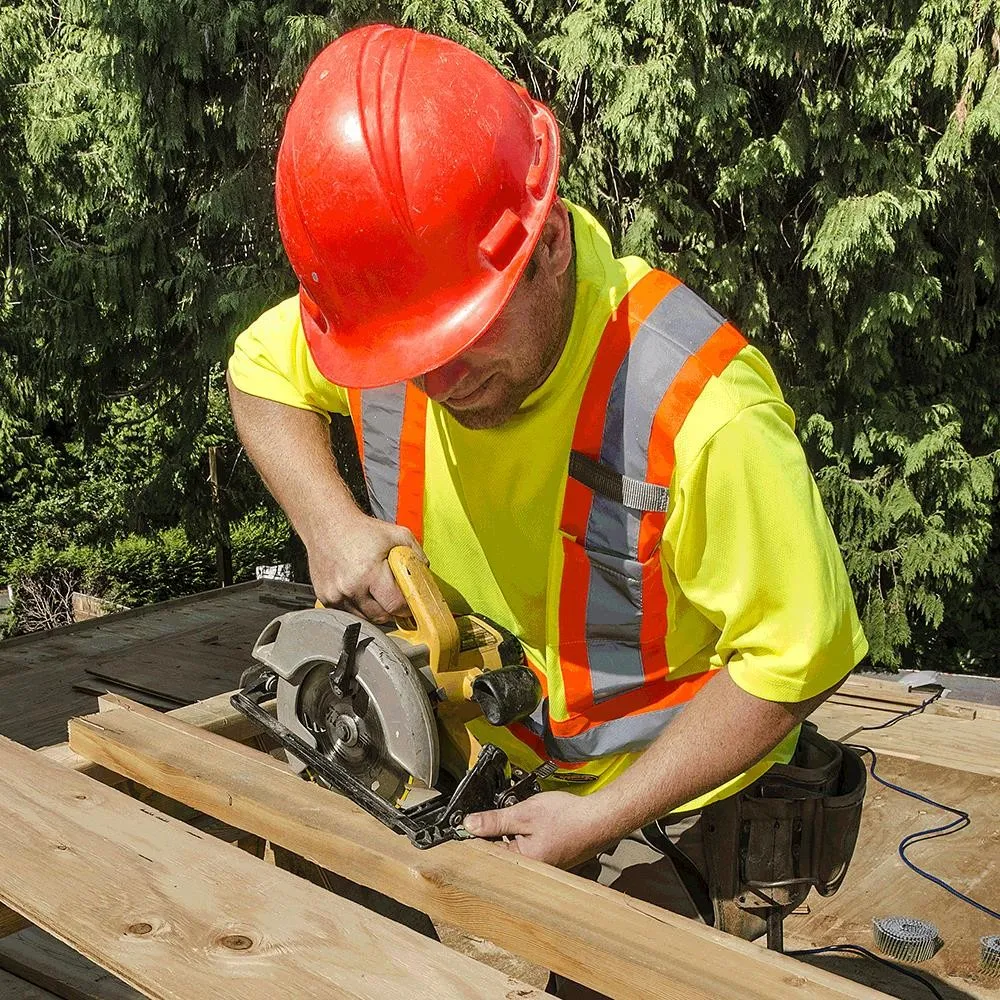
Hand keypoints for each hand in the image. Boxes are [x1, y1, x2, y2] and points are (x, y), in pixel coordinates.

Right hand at [306, 513, 426, 623]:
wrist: (327, 524)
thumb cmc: (361, 529)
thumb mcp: (398, 535)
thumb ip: (416, 555)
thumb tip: (425, 575)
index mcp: (369, 573)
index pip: (395, 605)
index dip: (406, 607)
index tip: (409, 604)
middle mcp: (350, 587)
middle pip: (380, 617)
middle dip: (391, 610)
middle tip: (394, 597)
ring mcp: (335, 595)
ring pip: (364, 618)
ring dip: (373, 609)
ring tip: (375, 590)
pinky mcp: (324, 598)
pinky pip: (348, 613)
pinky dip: (358, 606)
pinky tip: (359, 590)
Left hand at [462, 791, 616, 868]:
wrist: (600, 818)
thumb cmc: (567, 817)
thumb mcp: (525, 813)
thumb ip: (495, 820)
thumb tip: (468, 825)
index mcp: (521, 863)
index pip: (486, 852)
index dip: (474, 834)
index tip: (465, 823)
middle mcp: (530, 871)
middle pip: (499, 852)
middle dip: (493, 834)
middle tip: (492, 818)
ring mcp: (541, 867)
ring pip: (513, 849)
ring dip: (508, 834)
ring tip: (516, 819)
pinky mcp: (549, 859)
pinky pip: (527, 848)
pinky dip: (524, 836)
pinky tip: (531, 824)